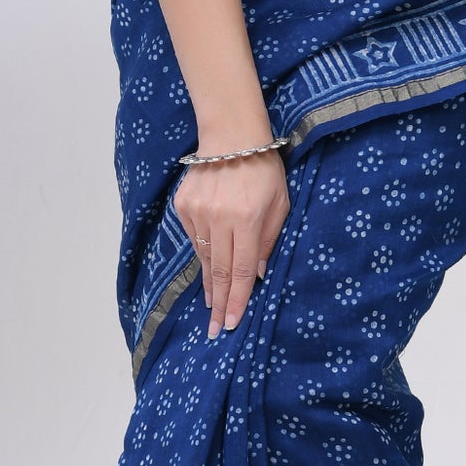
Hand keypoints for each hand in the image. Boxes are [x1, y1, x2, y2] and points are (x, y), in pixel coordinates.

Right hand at [175, 150, 290, 336]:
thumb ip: (270, 239)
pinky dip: (202, 254)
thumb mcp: (281, 203)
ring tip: (212, 306)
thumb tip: (257, 274)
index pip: (241, 271)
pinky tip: (208, 267)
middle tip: (216, 330)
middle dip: (219, 304)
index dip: (237, 300)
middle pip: (219, 271)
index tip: (232, 324)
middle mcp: (220, 218)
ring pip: (203, 258)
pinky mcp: (184, 206)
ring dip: (209, 284)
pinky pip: (194, 239)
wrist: (231, 135)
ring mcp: (198, 212)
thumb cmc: (264, 169)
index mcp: (248, 219)